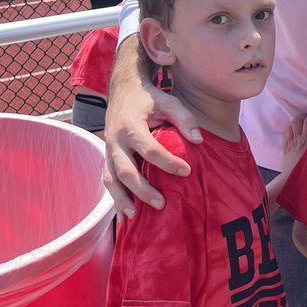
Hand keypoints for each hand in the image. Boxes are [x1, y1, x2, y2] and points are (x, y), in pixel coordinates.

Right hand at [103, 44, 200, 215]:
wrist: (123, 89)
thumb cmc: (149, 98)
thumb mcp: (169, 102)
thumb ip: (185, 119)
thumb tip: (199, 141)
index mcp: (130, 126)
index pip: (149, 149)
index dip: (168, 163)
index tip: (187, 172)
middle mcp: (115, 140)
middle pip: (126, 171)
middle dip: (143, 190)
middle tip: (161, 204)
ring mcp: (108, 150)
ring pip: (111, 180)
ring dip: (122, 199)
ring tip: (136, 216)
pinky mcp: (106, 156)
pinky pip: (107, 180)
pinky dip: (114, 198)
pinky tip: (124, 215)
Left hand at [281, 111, 306, 176]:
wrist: (292, 179)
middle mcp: (297, 140)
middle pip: (297, 121)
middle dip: (303, 115)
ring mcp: (290, 144)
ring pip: (290, 127)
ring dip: (295, 122)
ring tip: (300, 121)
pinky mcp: (286, 150)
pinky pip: (286, 136)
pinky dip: (289, 130)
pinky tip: (292, 131)